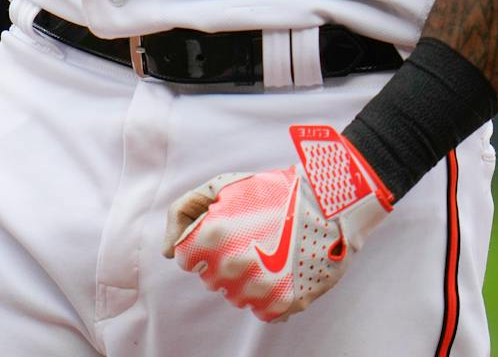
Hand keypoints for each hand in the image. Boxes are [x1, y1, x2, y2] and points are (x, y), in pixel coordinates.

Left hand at [164, 124, 392, 320]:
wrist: (329, 202)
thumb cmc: (271, 190)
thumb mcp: (221, 186)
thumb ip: (183, 214)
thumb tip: (168, 252)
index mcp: (212, 237)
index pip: (185, 259)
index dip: (200, 244)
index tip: (221, 233)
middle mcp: (233, 267)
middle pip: (209, 279)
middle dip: (221, 261)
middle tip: (249, 240)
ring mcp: (260, 288)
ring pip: (234, 296)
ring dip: (244, 280)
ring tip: (266, 254)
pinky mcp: (285, 303)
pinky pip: (261, 311)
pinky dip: (268, 296)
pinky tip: (280, 271)